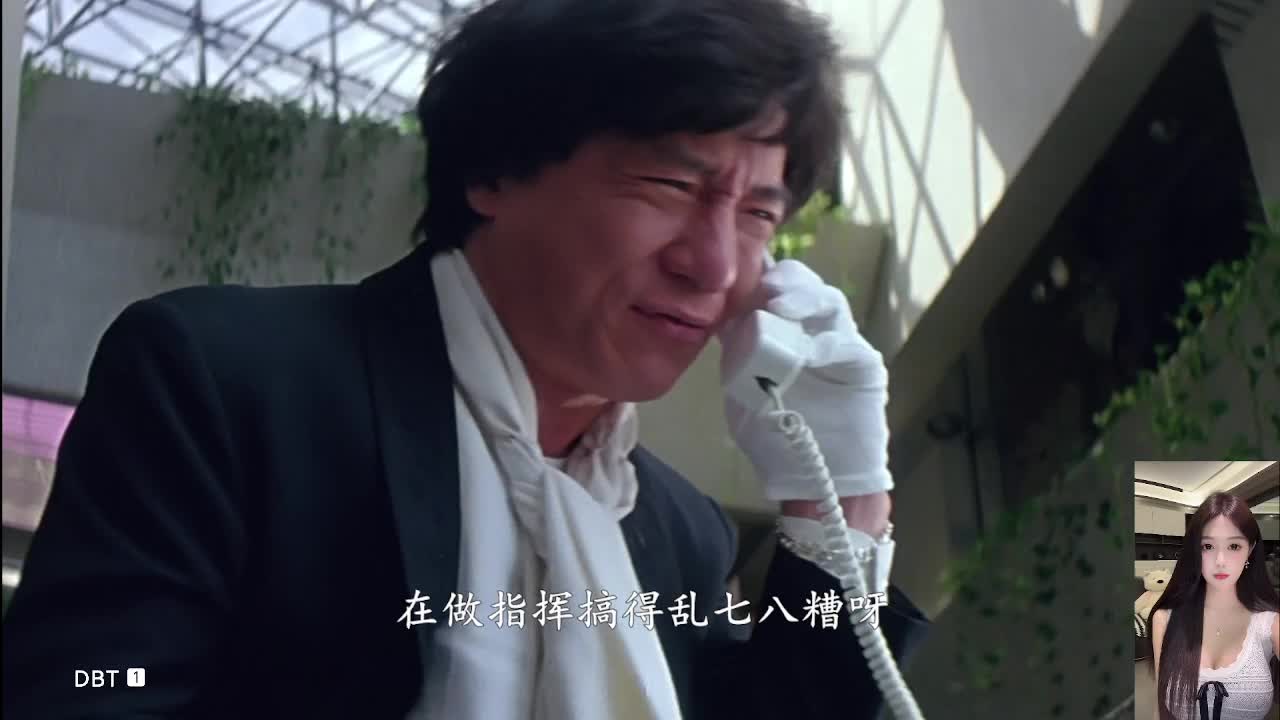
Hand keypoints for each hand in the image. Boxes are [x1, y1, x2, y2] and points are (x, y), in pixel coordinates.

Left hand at [720, 259, 891, 500]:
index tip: (733, 277)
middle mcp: (813, 330)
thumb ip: (735, 357)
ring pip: (830, 303)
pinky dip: (829, 344)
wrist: (815, 481)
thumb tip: (720, 320)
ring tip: (782, 308)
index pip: (772, 290)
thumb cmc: (777, 438)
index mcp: (782, 332)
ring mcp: (842, 345)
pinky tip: (810, 351)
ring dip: (806, 299)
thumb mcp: (743, 392)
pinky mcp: (865, 368)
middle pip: (804, 285)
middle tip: (763, 288)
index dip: (756, 278)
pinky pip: (849, 346)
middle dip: (784, 281)